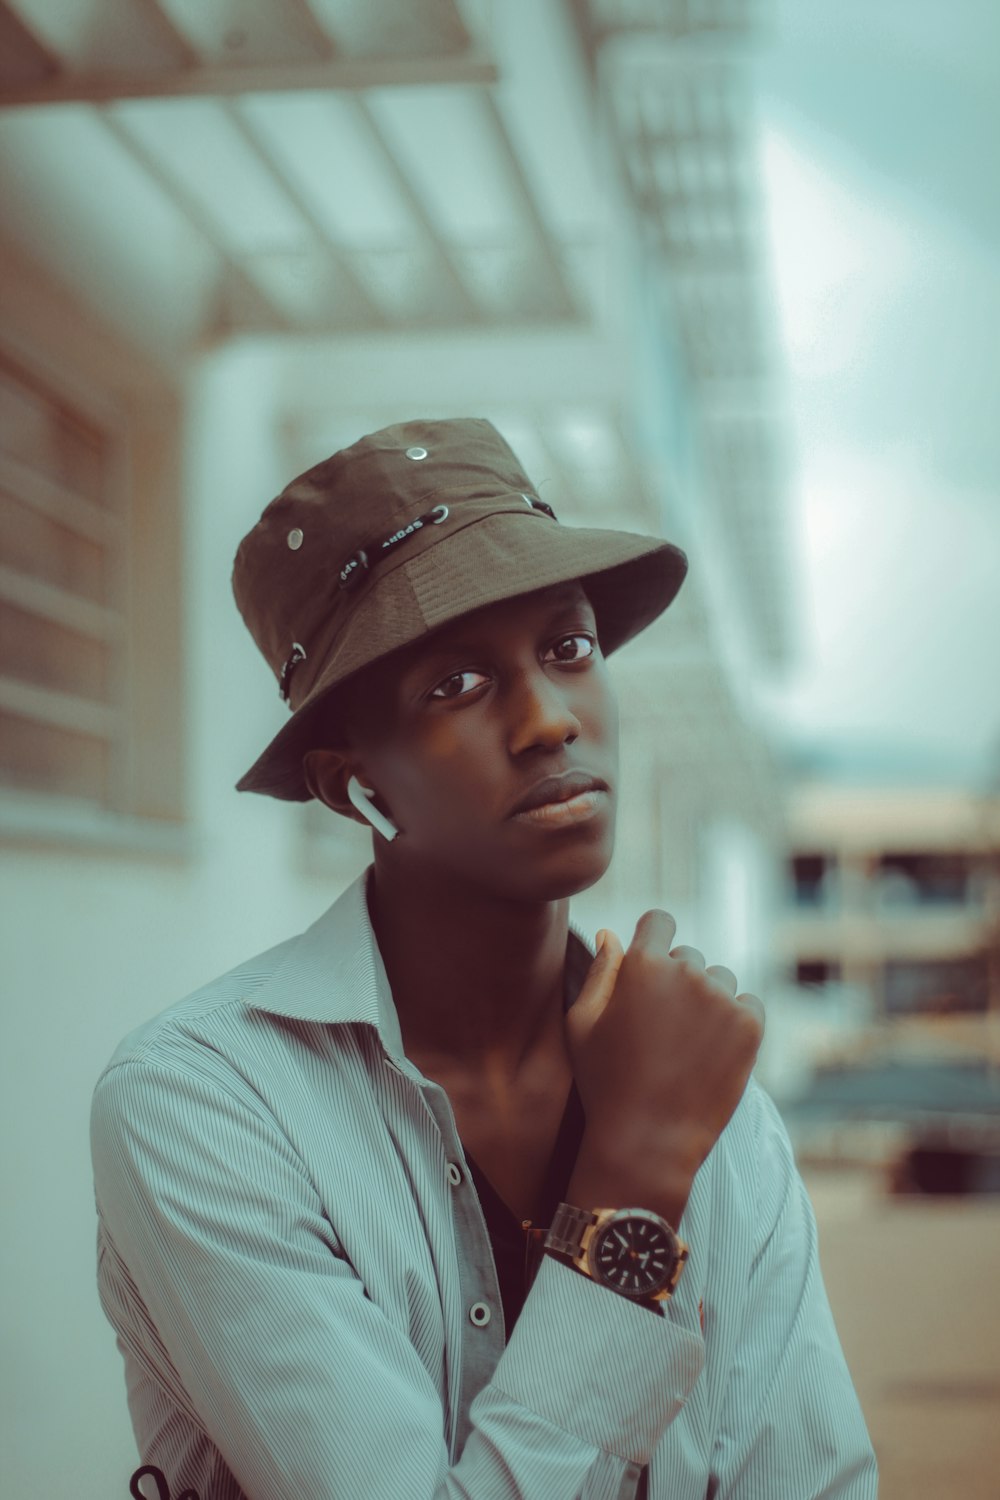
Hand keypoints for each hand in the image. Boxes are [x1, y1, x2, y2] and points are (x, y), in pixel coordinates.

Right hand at [564, 911, 764, 1222]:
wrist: (647, 1141)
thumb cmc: (605, 1083)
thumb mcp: (583, 1025)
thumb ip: (599, 973)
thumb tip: (610, 933)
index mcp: (642, 964)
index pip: (660, 922)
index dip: (653, 940)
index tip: (652, 966)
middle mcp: (686, 972)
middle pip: (689, 956)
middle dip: (676, 980)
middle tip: (661, 1027)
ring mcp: (721, 999)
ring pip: (720, 981)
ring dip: (707, 1001)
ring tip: (685, 1045)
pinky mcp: (750, 1026)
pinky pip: (748, 1006)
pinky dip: (734, 1022)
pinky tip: (711, 1052)